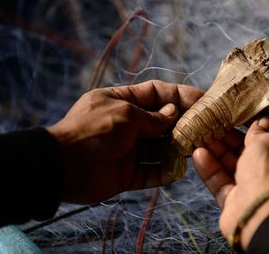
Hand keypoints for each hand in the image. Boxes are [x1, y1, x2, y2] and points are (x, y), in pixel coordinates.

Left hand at [47, 80, 202, 203]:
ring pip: (159, 150)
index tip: (204, 99)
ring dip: (177, 150)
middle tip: (206, 128)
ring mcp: (127, 151)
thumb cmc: (92, 130)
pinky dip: (163, 173)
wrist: (61, 166)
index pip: (157, 93)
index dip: (180, 95)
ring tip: (197, 150)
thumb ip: (152, 117)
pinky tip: (178, 171)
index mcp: (123, 102)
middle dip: (183, 125)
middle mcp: (127, 125)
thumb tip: (173, 114)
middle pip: (162, 123)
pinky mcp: (126, 175)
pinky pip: (150, 174)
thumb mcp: (125, 115)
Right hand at [193, 114, 268, 248]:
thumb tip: (260, 122)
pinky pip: (222, 180)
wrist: (261, 214)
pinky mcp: (236, 199)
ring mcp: (255, 186)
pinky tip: (198, 153)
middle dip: (233, 133)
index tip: (245, 108)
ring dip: (217, 148)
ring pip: (233, 163)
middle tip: (215, 119)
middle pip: (253, 147)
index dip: (264, 116)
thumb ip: (261, 129)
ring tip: (201, 133)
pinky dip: (210, 167)